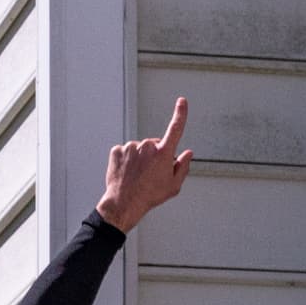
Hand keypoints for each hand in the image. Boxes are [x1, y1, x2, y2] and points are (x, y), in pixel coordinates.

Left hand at [96, 98, 191, 231]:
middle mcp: (147, 146)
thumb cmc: (150, 196)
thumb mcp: (174, 185)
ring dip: (141, 159)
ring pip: (140, 149)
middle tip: (152, 174)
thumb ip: (183, 167)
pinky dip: (127, 160)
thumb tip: (188, 154)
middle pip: (155, 145)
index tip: (182, 102)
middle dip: (156, 155)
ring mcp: (131, 146)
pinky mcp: (117, 150)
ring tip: (138, 176)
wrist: (124, 202)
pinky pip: (126, 152)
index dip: (180, 114)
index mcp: (163, 153)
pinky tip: (128, 173)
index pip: (175, 129)